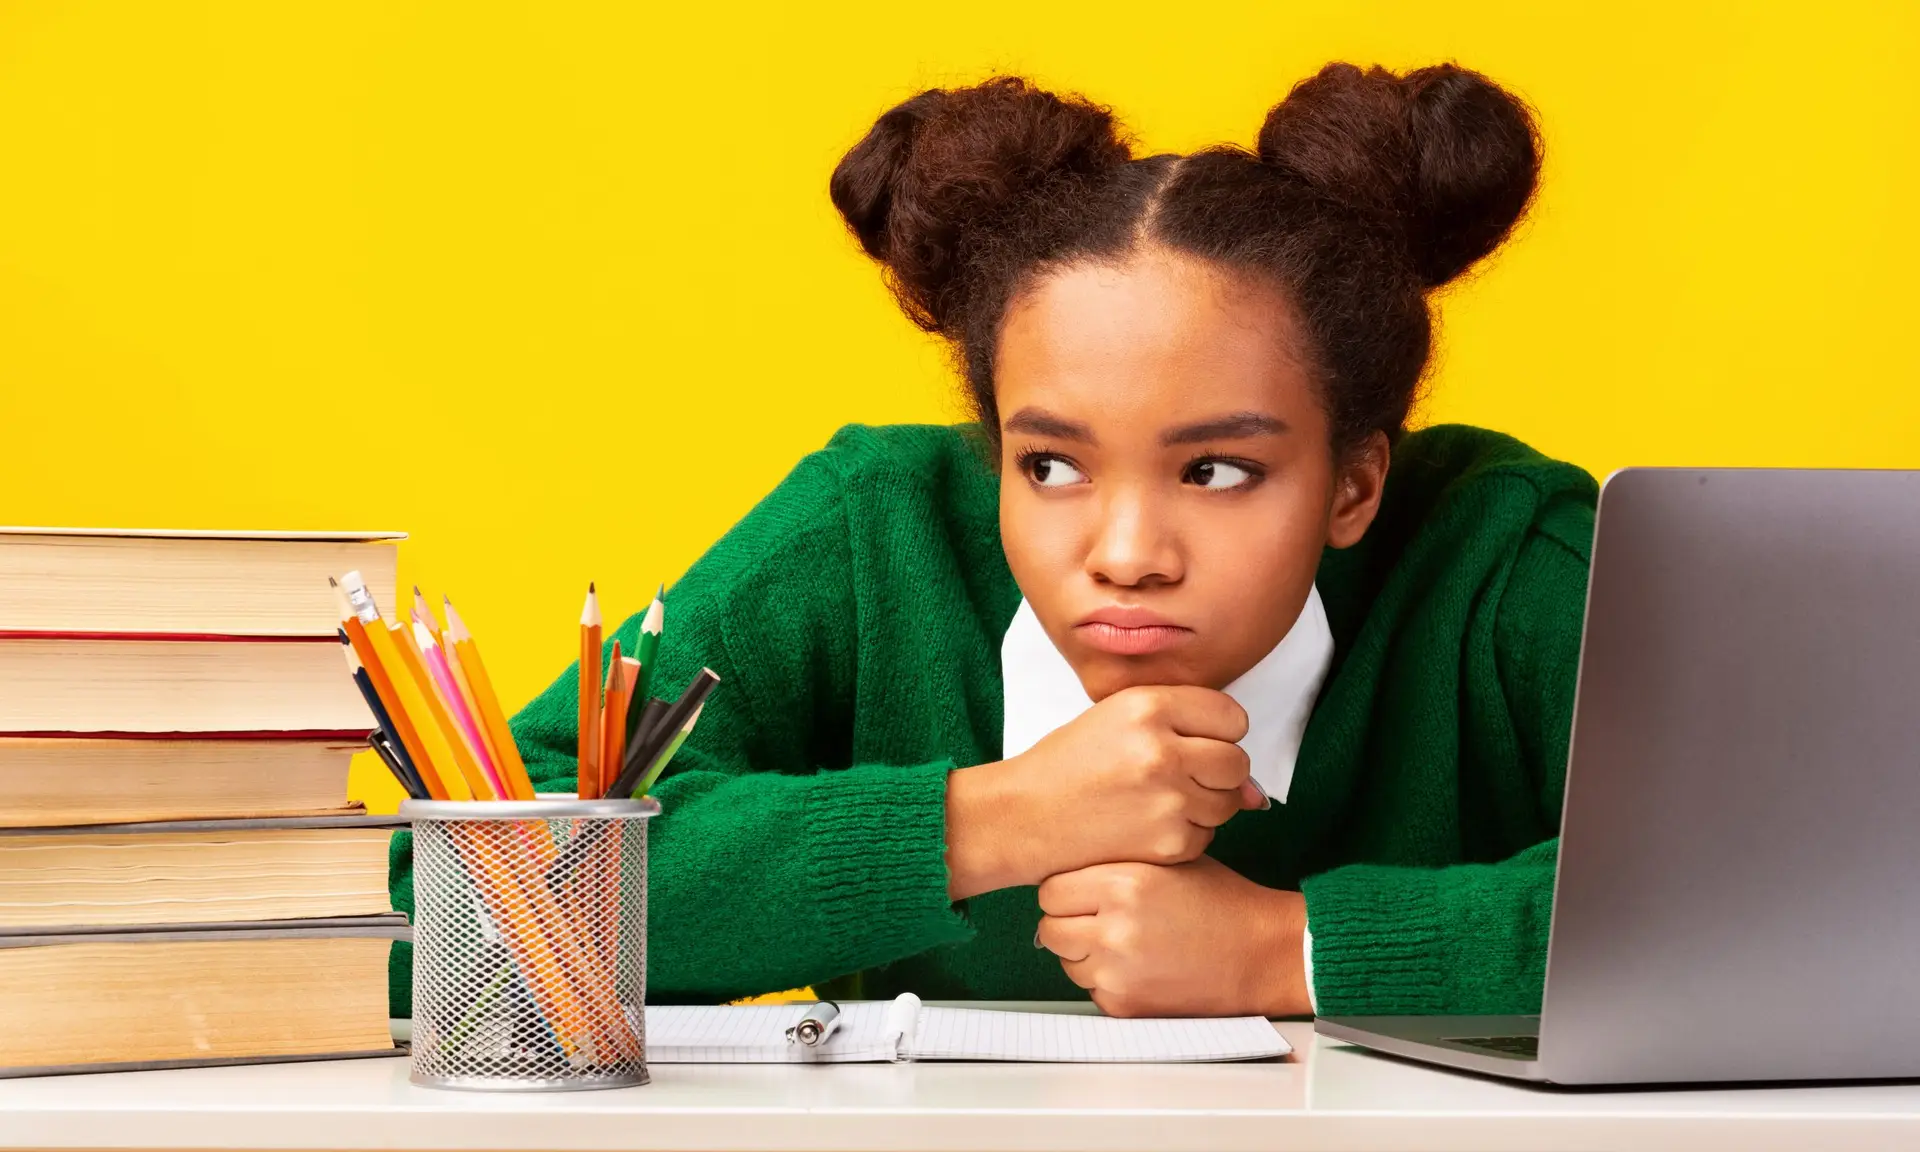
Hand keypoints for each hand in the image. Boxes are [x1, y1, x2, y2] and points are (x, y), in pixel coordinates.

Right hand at [945, 686, 1265, 898]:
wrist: (1024, 815)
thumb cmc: (1068, 765)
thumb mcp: (1118, 721)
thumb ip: (1187, 733)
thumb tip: (1257, 792)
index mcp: (1147, 706)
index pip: (1231, 715)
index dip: (1216, 731)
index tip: (1193, 741)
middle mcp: (1161, 749)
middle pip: (1237, 761)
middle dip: (1217, 772)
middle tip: (1179, 776)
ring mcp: (1167, 799)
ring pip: (1228, 802)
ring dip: (1205, 805)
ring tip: (1158, 800)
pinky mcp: (1168, 842)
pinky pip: (1207, 836)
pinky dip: (1186, 835)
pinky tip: (1148, 826)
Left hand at [1036, 855, 1309, 1017]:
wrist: (1264, 952)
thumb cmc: (1223, 903)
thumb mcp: (1169, 860)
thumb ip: (1116, 863)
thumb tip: (1070, 870)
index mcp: (1123, 885)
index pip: (1050, 890)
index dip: (1064, 891)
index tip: (1078, 894)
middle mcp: (1114, 929)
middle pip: (1049, 929)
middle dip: (1068, 923)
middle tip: (1096, 920)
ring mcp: (1117, 973)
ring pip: (1067, 963)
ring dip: (1085, 954)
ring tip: (1126, 943)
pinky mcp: (1125, 1006)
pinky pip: (1092, 991)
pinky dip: (1107, 982)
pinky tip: (1140, 967)